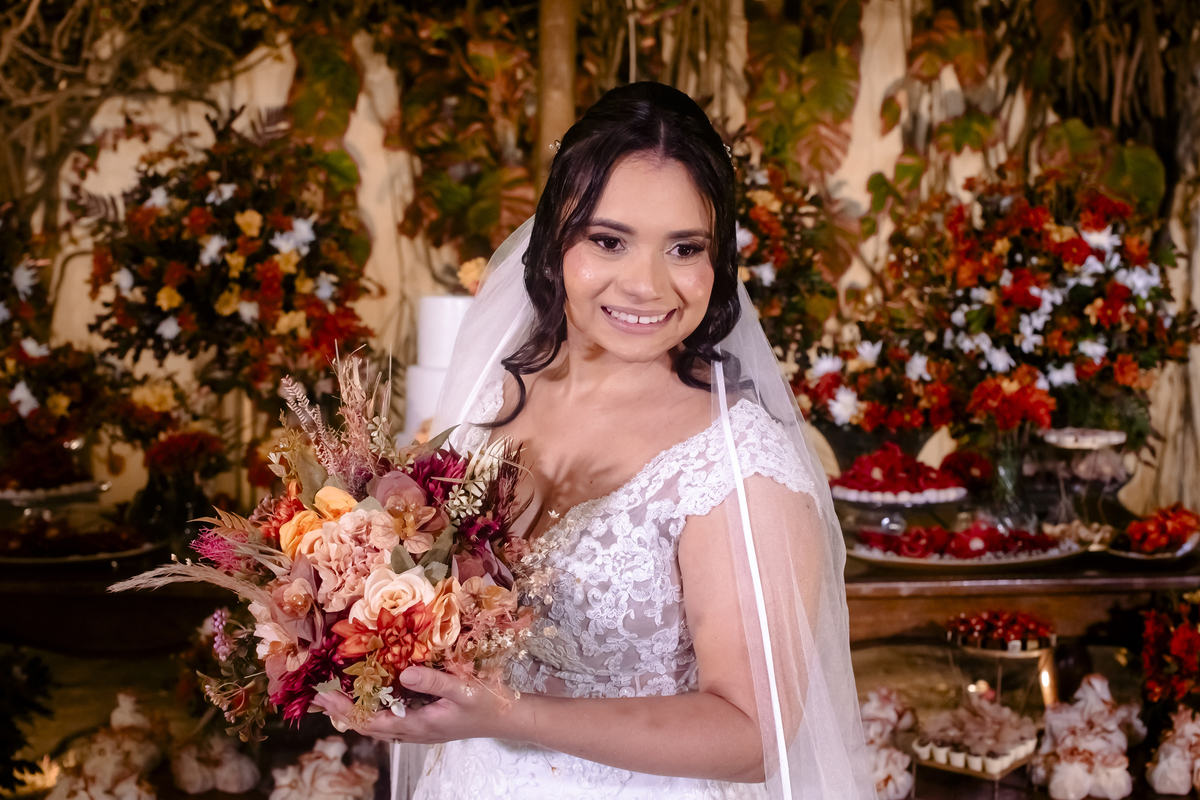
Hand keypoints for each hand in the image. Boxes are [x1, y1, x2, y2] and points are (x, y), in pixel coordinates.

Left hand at [311, 667, 519, 744]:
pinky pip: (390, 720)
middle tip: (319, 697)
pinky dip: (373, 710)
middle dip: (342, 712)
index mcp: (418, 725)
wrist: (506, 717)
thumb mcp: (463, 689)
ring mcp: (418, 730)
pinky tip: (370, 697)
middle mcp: (413, 732)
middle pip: (369, 726)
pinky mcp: (424, 722)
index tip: (324, 698)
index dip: (346, 711)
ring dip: (355, 713)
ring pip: (378, 725)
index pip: (372, 721)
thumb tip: (403, 672)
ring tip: (336, 698)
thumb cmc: (486, 702)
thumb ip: (433, 682)